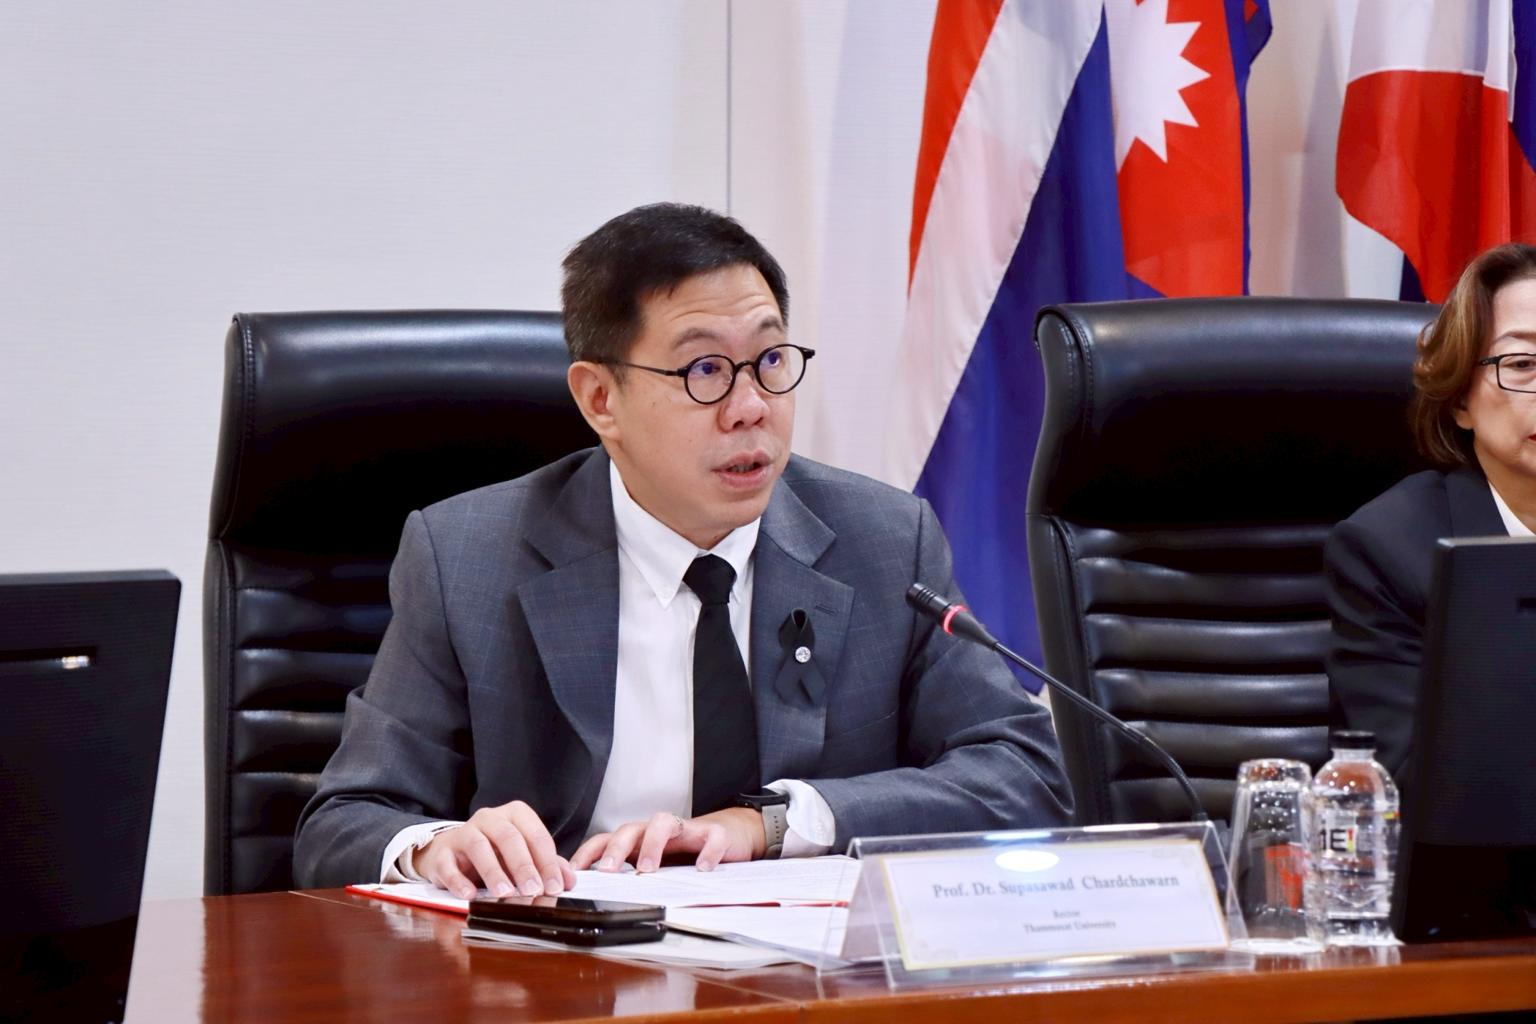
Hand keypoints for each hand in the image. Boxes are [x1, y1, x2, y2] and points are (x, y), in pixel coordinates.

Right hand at [415, 799, 576, 899]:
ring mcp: (463, 833)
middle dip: (523, 865)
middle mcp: (489, 818)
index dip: (547, 862)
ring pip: (479, 846)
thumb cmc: (494, 853)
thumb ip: (546, 865)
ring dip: (493, 871)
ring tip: (504, 892)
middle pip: (509, 837)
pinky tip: (470, 895)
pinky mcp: (442, 853)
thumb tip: (568, 880)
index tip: (555, 886)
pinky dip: (459, 881)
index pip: (535, 835)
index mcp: (514, 815)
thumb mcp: (522, 856)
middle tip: (533, 890)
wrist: (451, 853)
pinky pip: (449, 865)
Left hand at [570, 807, 764, 873]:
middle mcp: (659, 831)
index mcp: (642, 840)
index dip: (589, 853)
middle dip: (616, 848)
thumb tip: (604, 900)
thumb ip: (636, 877)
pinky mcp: (715, 833)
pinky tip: (703, 868)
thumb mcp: (659, 865)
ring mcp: (687, 829)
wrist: (733, 834)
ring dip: (652, 844)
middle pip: (631, 828)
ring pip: (664, 822)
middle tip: (608, 870)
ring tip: (648, 869)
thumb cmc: (690, 852)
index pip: (607, 839)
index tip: (574, 872)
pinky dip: (706, 852)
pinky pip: (710, 837)